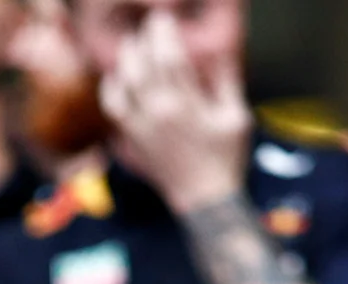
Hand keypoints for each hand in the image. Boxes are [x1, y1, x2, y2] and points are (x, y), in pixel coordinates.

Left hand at [99, 9, 249, 213]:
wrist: (205, 201)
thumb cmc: (226, 159)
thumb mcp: (236, 118)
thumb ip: (226, 82)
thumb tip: (219, 52)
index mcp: (185, 103)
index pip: (167, 56)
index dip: (162, 32)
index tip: (163, 19)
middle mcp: (157, 112)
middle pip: (140, 64)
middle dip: (141, 41)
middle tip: (147, 28)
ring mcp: (141, 127)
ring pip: (121, 84)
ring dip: (125, 61)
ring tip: (132, 47)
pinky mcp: (133, 139)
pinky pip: (113, 108)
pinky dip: (111, 89)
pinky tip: (118, 78)